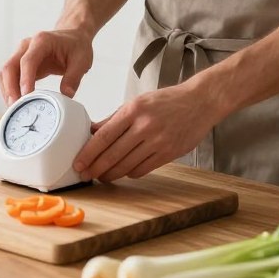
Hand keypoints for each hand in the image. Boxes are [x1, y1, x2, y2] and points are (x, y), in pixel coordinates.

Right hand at [0, 28, 93, 105]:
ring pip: (4, 72)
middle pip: (9, 67)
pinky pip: (9, 77)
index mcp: (42, 41)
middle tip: (16, 106)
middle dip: (10, 88)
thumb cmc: (76, 46)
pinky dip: (9, 90)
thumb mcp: (82, 61)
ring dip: (7, 90)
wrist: (72, 37)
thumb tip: (66, 95)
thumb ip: (74, 78)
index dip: (25, 78)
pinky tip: (16, 102)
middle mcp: (26, 46)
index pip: (28, 61)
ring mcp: (21, 54)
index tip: (26, 95)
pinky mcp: (20, 63)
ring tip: (14, 108)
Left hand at [72, 83, 217, 181]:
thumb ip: (115, 117)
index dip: (88, 153)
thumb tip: (92, 130)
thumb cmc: (166, 101)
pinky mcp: (169, 154)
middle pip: (113, 154)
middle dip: (95, 168)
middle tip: (84, 175)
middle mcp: (144, 126)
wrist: (200, 102)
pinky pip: (143, 169)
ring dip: (111, 174)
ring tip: (101, 176)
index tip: (78, 163)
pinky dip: (130, 172)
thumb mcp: (138, 102)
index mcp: (133, 110)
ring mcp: (158, 142)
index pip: (104, 136)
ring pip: (127, 165)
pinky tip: (123, 171)